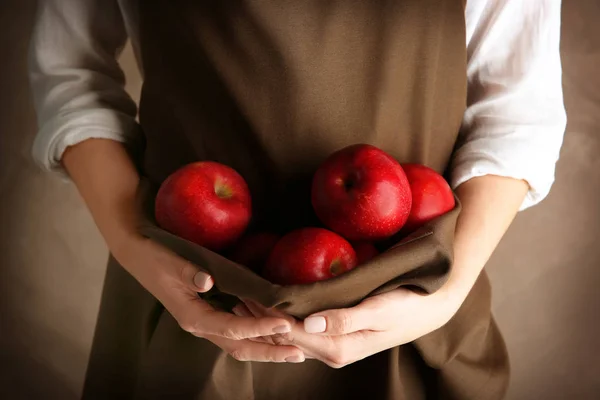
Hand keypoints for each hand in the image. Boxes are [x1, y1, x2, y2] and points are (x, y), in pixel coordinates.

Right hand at [113, 234, 305, 363]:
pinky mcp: (210, 315)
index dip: (260, 328)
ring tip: (294, 348)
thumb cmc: (156, 258)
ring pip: (240, 343)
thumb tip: (208, 282)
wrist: (140, 257)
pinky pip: (237, 331)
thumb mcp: (171, 262)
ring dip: (266, 347)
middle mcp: (201, 326)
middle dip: (270, 352)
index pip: (232, 329)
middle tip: (299, 353)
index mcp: (193, 317)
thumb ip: (190, 273)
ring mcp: (206, 322)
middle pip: (240, 347)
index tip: (284, 325)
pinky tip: (274, 330)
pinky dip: (257, 334)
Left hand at [240, 287, 459, 367]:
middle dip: (261, 317)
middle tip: (236, 293)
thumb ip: (344, 318)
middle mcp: (332, 351)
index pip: (292, 332)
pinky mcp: (337, 335)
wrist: (430, 308)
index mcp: (339, 348)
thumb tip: (308, 324)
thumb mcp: (379, 310)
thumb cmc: (407, 305)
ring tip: (245, 297)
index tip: (246, 294)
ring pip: (293, 333)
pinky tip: (273, 304)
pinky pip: (304, 328)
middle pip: (287, 336)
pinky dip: (285, 316)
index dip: (268, 315)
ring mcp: (334, 345)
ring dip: (269, 318)